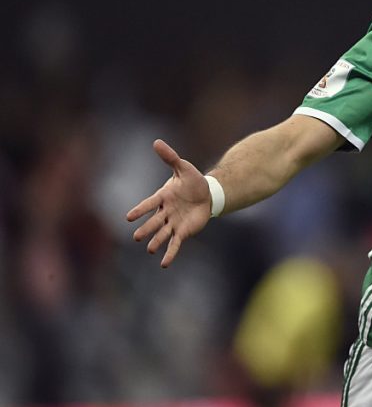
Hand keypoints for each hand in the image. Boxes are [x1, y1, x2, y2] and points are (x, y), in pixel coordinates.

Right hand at [126, 139, 210, 267]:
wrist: (207, 194)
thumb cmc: (192, 180)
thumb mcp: (183, 167)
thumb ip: (170, 157)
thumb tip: (156, 142)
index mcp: (163, 196)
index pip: (149, 204)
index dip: (140, 210)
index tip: (129, 217)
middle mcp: (166, 211)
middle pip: (154, 221)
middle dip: (147, 229)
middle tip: (136, 237)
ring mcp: (173, 222)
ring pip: (163, 233)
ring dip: (156, 242)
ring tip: (150, 249)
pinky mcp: (183, 231)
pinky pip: (175, 243)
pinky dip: (170, 253)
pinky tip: (164, 264)